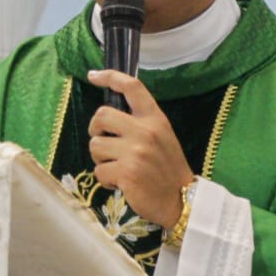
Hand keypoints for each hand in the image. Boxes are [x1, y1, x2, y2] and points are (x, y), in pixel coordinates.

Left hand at [86, 69, 192, 227]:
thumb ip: (140, 123)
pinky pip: (99, 170)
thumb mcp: (162, 136)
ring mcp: (135, 151)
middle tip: (104, 143)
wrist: (181, 200)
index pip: (132, 87)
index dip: (110, 76)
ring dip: (100, 158)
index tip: (94, 75)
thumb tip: (108, 117)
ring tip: (116, 167)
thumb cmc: (168, 169)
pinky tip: (119, 182)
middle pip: (101, 115)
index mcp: (155, 118)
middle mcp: (145, 131)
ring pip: (95, 145)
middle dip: (95, 130)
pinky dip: (105, 179)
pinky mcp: (126, 172)